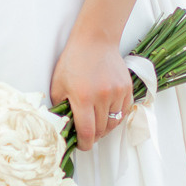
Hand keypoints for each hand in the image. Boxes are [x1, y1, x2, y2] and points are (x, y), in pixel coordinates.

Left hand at [49, 29, 134, 149]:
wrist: (95, 41)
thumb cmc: (73, 61)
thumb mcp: (58, 85)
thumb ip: (60, 108)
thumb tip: (63, 126)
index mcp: (83, 97)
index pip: (87, 132)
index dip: (84, 144)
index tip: (81, 145)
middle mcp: (102, 97)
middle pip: (101, 130)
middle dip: (92, 136)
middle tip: (86, 133)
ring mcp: (117, 92)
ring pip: (113, 123)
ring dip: (104, 128)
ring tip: (96, 123)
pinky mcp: (127, 89)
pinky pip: (123, 112)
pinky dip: (115, 117)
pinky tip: (106, 113)